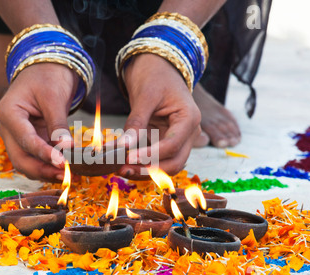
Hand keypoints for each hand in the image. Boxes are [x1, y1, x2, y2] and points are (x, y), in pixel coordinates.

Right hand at [0, 63, 76, 181]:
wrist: (46, 68)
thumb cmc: (48, 76)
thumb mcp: (54, 98)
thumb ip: (58, 124)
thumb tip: (66, 148)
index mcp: (8, 113)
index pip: (25, 140)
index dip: (43, 154)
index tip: (61, 163)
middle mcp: (7, 128)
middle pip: (20, 158)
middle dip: (42, 169)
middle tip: (65, 175)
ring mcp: (15, 136)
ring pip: (26, 163)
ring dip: (45, 171)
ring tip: (67, 175)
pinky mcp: (27, 141)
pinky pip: (35, 159)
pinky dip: (47, 166)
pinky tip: (64, 169)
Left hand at [117, 53, 204, 179]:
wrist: (157, 68)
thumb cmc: (155, 76)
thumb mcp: (145, 96)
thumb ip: (136, 122)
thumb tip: (123, 146)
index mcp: (189, 118)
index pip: (173, 146)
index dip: (151, 155)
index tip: (128, 158)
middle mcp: (188, 133)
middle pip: (175, 163)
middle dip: (150, 170)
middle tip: (124, 170)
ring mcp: (179, 139)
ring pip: (166, 166)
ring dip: (145, 171)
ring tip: (120, 169)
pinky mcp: (165, 142)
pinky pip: (156, 159)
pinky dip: (141, 164)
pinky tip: (123, 164)